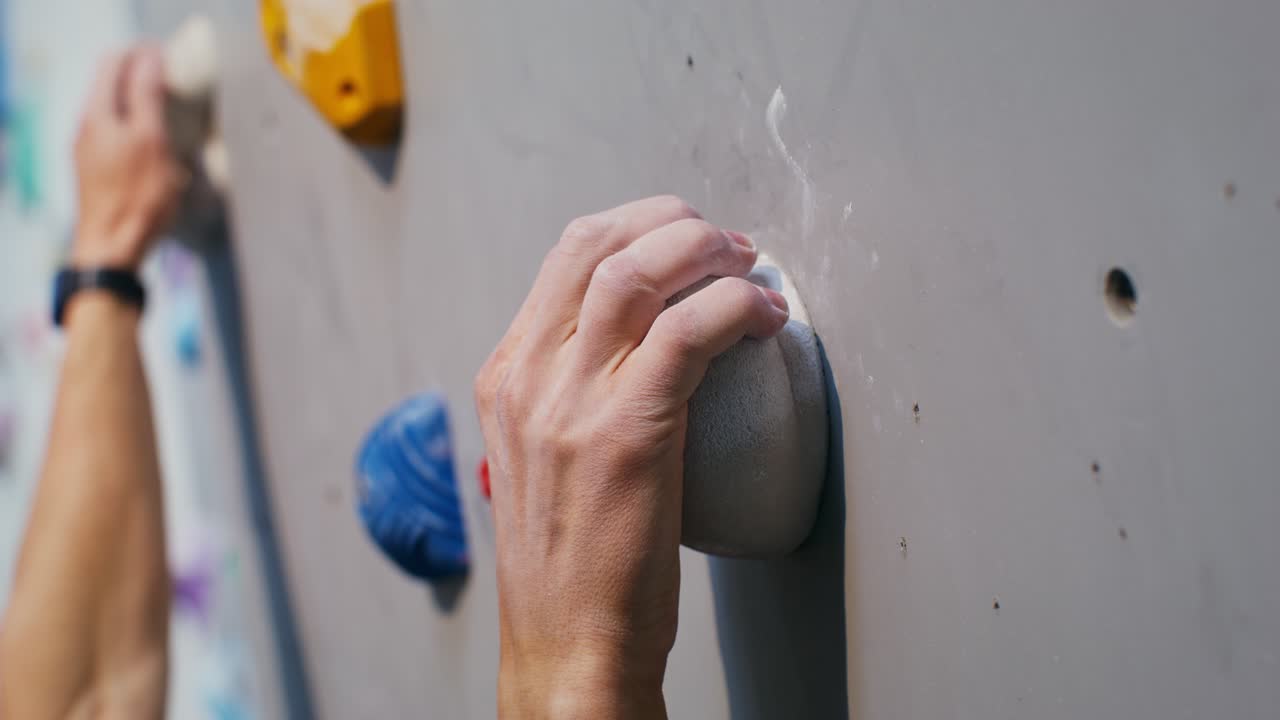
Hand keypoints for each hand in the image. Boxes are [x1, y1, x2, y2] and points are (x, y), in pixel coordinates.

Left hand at [72, 46, 182, 270]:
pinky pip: (113, 135)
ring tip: (168, 110)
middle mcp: (86, 127)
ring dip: (137, 103)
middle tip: (173, 81)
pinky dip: (134, 127)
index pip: (114, 63)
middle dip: (139, 76)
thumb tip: (149, 58)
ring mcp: (88, 151)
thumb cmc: (138, 196)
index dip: (141, 54)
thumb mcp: (151, 140)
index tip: (170, 58)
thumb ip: (147, 96)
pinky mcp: (95, 172)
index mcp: (97, 114)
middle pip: (110, 85)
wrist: (113, 247)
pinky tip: (153, 144)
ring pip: (112, 111)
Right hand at [474, 196, 789, 716]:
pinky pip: (687, 333)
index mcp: (507, 377)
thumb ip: (571, 395)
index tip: (686, 237)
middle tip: (727, 245)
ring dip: (706, 252)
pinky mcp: (624, 432)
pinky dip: (735, 308)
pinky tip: (763, 318)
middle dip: (674, 222)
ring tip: (749, 268)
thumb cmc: (572, 561)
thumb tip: (642, 348)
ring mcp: (569, 401)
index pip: (566, 256)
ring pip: (637, 272)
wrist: (566, 641)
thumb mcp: (544, 458)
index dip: (637, 225)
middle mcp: (529, 377)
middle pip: (598, 244)